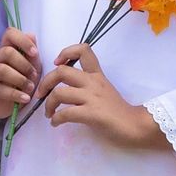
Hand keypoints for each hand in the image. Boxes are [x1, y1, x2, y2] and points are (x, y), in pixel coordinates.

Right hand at [0, 28, 40, 120]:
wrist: (3, 106)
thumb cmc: (18, 83)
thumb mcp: (29, 68)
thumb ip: (31, 54)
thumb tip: (32, 35)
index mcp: (6, 49)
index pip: (10, 34)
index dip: (23, 40)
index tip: (34, 53)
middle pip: (7, 52)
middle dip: (24, 64)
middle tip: (34, 76)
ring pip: (2, 70)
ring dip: (20, 79)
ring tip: (30, 88)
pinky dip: (15, 94)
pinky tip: (25, 98)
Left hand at [35, 44, 165, 148]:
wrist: (134, 125)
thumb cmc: (118, 110)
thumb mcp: (103, 89)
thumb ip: (87, 85)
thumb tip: (64, 88)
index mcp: (97, 75)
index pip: (83, 50)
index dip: (66, 53)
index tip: (57, 63)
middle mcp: (93, 82)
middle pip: (61, 72)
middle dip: (45, 82)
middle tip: (41, 94)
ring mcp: (92, 97)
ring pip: (59, 93)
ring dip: (48, 104)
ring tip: (48, 113)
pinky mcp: (91, 113)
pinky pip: (65, 113)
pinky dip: (56, 119)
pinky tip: (55, 123)